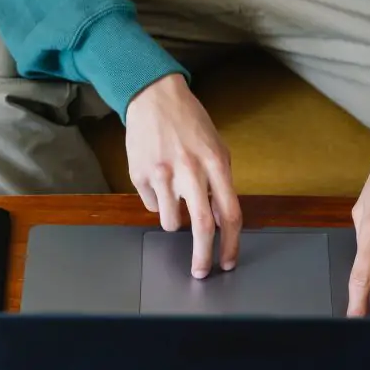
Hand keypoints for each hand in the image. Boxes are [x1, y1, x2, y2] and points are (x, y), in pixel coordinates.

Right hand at [125, 74, 241, 277]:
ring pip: (169, 222)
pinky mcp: (139, 175)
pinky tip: (156, 178)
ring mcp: (162, 173)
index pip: (230, 213)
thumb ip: (221, 184)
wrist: (154, 96)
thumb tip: (223, 222)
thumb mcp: (216, 149)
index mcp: (216, 163)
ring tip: (173, 198)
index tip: (227, 261)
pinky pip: (149, 205)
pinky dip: (156, 201)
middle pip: (201, 226)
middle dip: (202, 257)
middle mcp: (190, 170)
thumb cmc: (190, 124)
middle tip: (200, 272)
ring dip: (173, 221)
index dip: (230, 244)